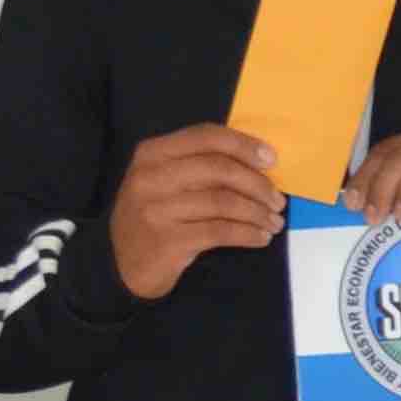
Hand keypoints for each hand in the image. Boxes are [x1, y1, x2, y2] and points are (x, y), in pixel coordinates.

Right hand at [108, 125, 287, 300]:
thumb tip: (258, 161)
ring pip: (223, 202)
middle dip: (257, 184)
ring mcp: (157, 209)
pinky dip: (248, 234)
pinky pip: (220, 232)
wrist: (122, 264)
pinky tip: (260, 237)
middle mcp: (151, 177)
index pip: (206, 137)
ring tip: (274, 222)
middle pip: (219, 169)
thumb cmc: (155, 216)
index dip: (243, 145)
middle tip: (278, 200)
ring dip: (257, 213)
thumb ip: (199, 165)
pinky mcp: (168, 241)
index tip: (271, 159)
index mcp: (152, 153)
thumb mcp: (165, 181)